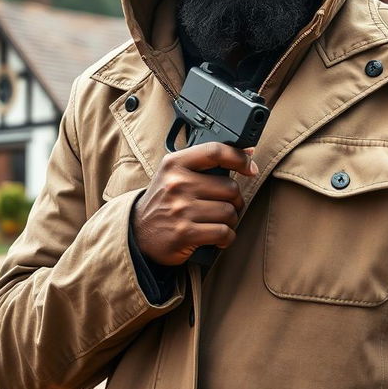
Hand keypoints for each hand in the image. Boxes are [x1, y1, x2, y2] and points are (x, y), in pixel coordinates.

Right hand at [130, 143, 258, 265]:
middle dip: (235, 200)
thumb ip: (204, 164)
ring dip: (231, 220)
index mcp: (174, 164)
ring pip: (229, 212)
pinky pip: (224, 233)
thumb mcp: (174, 175)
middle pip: (230, 187)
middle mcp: (176, 184)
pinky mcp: (185, 233)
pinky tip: (218, 237)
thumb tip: (248, 152)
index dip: (239, 158)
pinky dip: (227, 237)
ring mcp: (180, 209)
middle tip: (226, 205)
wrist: (137, 233)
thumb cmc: (164, 202)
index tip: (250, 167)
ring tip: (219, 222)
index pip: (214, 151)